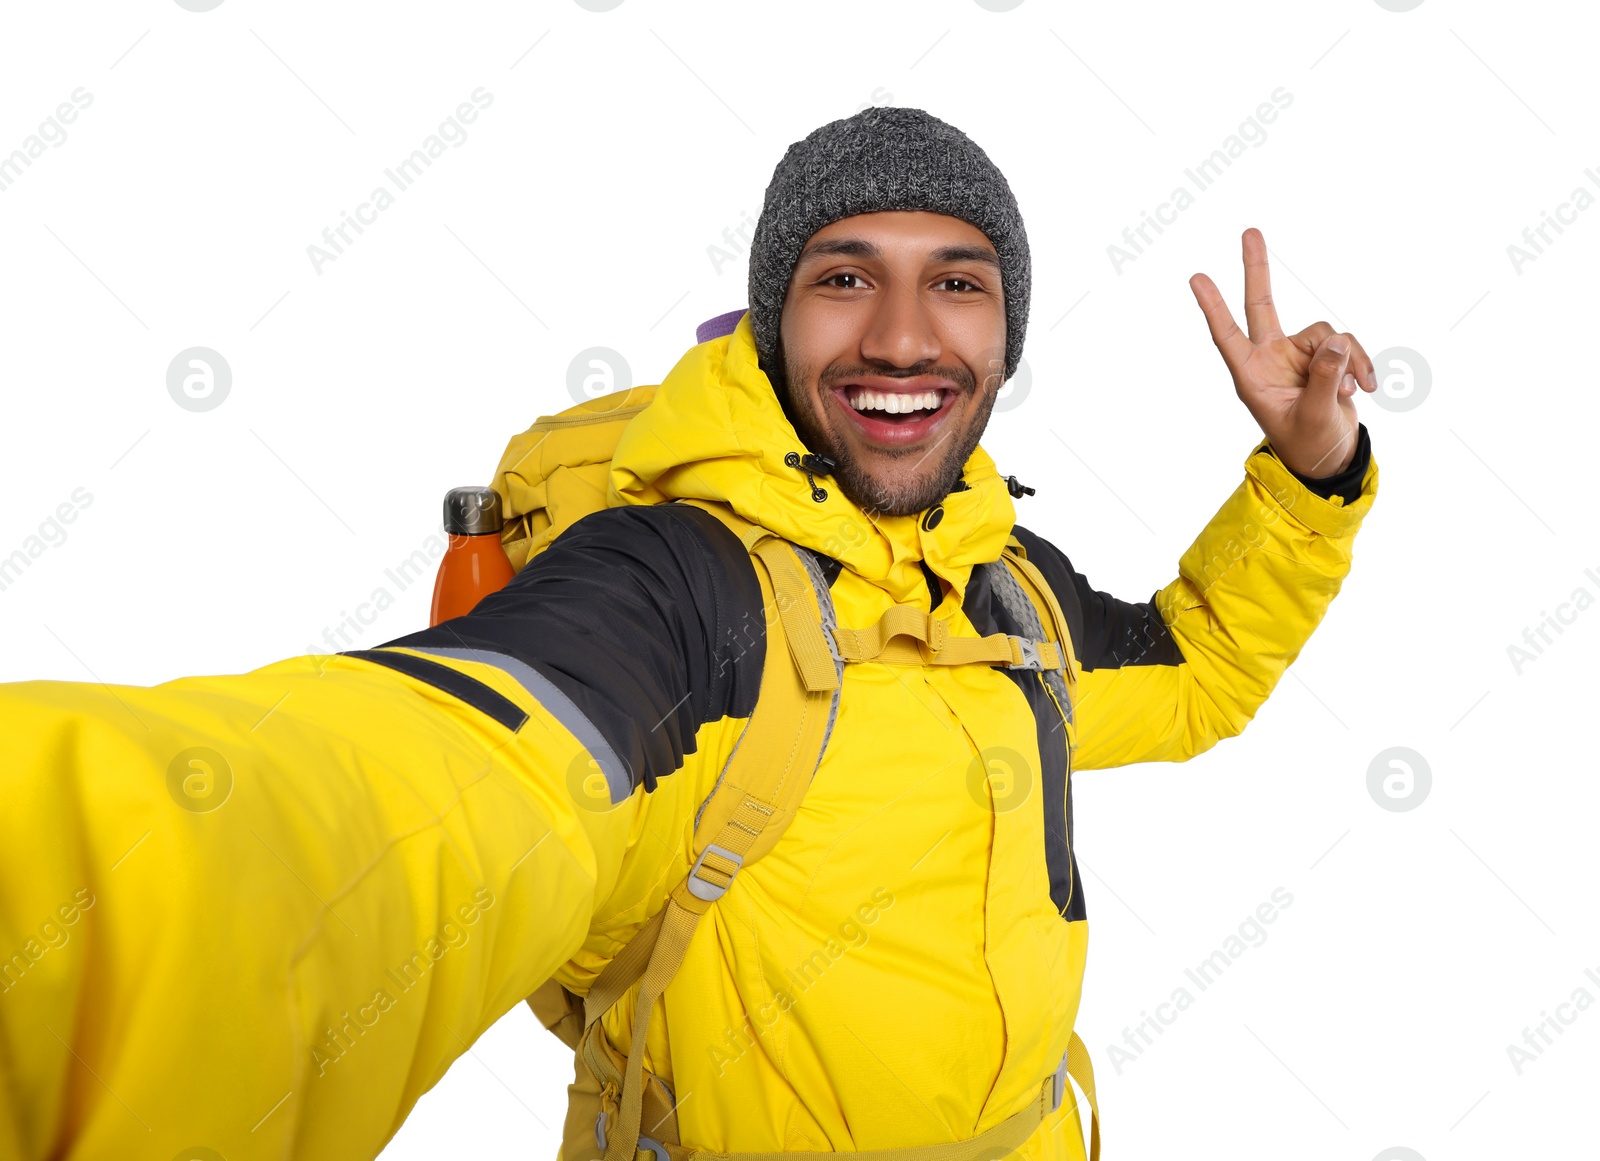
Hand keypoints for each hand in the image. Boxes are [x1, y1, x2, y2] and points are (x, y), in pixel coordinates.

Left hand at [1189, 228, 1375, 478]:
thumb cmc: (1308, 443)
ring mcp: (1298, 354)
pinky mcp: (1325, 356)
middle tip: (1250, 231)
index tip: (1196, 277)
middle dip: (1257, 269)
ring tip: (1353, 391)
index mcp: (1251, 376)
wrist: (1330, 456)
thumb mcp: (1313, 416)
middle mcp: (1271, 358)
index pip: (1227, 335)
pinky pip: (1346, 344)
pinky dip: (1360, 362)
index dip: (1213, 307)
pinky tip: (1367, 387)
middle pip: (1262, 304)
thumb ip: (1324, 379)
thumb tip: (1335, 341)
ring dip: (1348, 359)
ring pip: (1326, 333)